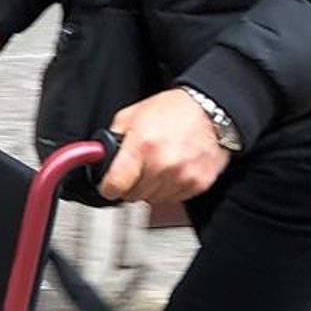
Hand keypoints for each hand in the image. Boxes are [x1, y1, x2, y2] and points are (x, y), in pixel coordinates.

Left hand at [99, 88, 229, 206]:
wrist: (211, 110)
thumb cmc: (174, 110)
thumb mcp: (132, 115)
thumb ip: (112, 138)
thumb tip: (99, 156)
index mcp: (142, 146)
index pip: (114, 186)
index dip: (108, 187)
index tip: (109, 185)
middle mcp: (162, 164)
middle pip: (133, 196)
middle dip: (131, 185)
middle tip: (138, 169)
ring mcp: (181, 176)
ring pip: (152, 200)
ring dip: (151, 188)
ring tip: (158, 166)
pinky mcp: (197, 184)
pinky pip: (173, 198)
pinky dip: (170, 188)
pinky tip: (173, 170)